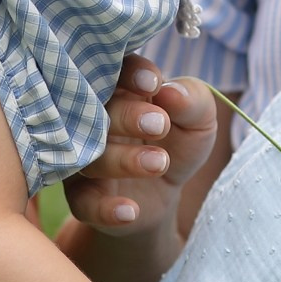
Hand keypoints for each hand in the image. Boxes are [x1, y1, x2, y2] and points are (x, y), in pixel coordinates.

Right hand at [65, 59, 219, 234]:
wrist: (164, 194)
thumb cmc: (177, 144)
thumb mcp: (198, 121)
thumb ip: (193, 101)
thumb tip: (170, 92)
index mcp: (119, 90)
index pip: (116, 71)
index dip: (131, 73)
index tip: (152, 84)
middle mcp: (92, 119)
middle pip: (96, 110)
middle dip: (127, 115)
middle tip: (159, 125)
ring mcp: (83, 158)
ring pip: (91, 157)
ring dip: (123, 160)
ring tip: (159, 163)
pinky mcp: (82, 197)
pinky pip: (83, 203)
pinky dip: (106, 208)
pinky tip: (130, 210)